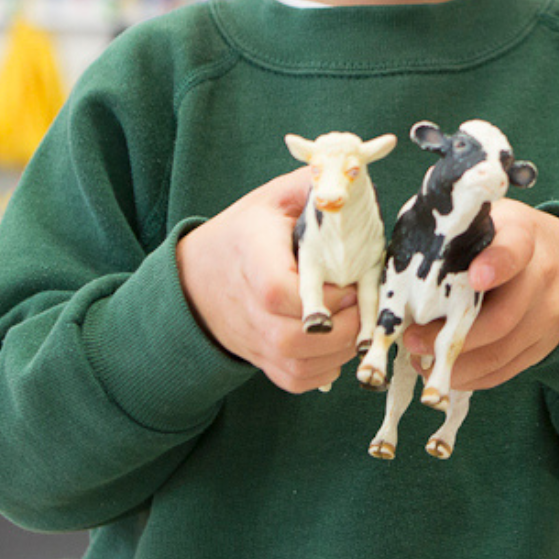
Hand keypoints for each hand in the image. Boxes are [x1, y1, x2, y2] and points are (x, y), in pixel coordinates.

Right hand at [176, 169, 362, 393]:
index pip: (278, 291)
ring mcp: (253, 340)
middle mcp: (248, 307)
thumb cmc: (244, 235)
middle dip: (343, 327)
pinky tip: (336, 342)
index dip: (322, 296)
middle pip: (294, 338)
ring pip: (300, 364)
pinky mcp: (262, 361)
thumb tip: (355, 177)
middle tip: (361, 304)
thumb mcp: (271, 199)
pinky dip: (326, 369)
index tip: (350, 283)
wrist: (196, 279)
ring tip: (355, 321)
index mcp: (251, 258)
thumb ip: (311, 186)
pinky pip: (298, 380)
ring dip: (340, 349)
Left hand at [402, 201, 558, 392]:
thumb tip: (402, 265)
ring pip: (500, 352)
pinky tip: (445, 371)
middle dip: (453, 336)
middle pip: (502, 317)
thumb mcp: (488, 220)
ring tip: (419, 363)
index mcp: (523, 237)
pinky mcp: (543, 346)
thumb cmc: (506, 238)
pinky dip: (470, 377)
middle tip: (413, 340)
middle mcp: (542, 278)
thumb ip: (453, 235)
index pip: (514, 250)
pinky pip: (504, 371)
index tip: (475, 276)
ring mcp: (547, 317)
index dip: (496, 265)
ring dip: (455, 365)